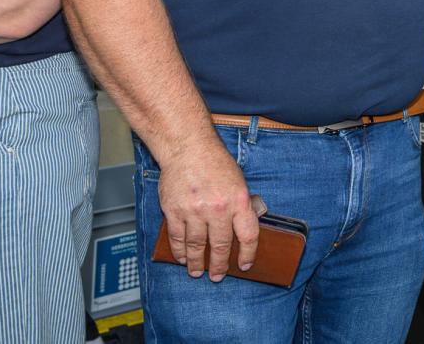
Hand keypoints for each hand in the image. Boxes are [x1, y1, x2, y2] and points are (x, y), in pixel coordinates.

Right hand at [156, 140, 259, 280]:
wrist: (188, 148)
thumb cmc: (215, 163)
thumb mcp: (239, 182)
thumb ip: (240, 206)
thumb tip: (241, 230)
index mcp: (239, 200)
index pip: (248, 235)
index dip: (248, 254)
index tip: (245, 265)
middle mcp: (218, 208)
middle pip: (220, 245)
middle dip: (219, 265)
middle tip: (217, 276)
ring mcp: (194, 211)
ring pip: (196, 245)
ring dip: (196, 262)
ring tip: (197, 272)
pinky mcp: (174, 211)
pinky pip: (177, 237)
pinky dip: (179, 251)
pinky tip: (181, 258)